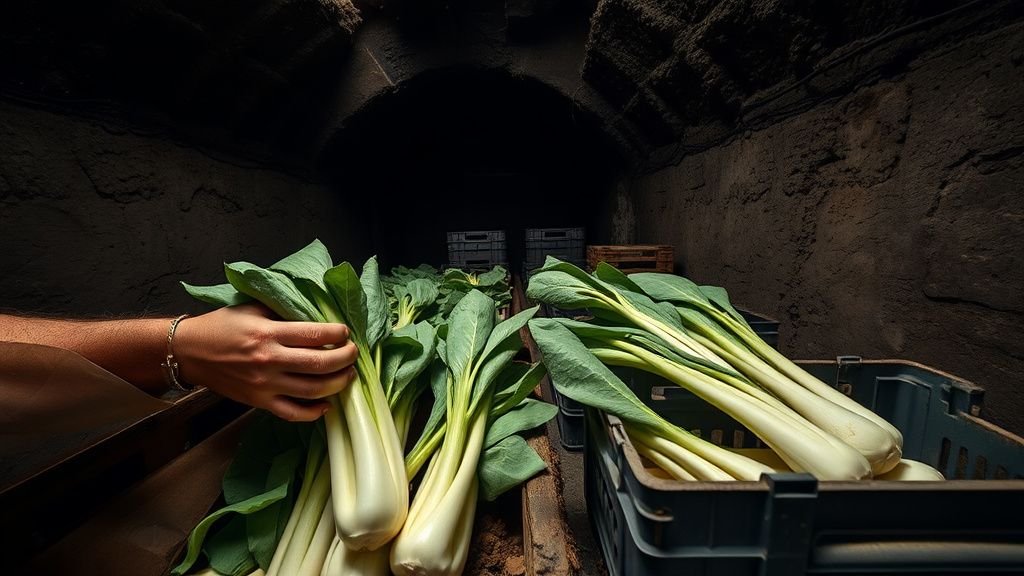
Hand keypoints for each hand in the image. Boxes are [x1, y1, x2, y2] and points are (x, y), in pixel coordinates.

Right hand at [173, 303, 357, 420]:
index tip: (346, 332)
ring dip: (337, 383)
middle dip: (345, 358)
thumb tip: (316, 315)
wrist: (190, 351)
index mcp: (268, 332)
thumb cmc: (222, 326)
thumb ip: (283, 312)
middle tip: (353, 353)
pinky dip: (314, 412)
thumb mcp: (253, 308)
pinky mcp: (259, 402)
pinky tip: (326, 404)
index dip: (338, 334)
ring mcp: (264, 384)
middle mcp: (269, 360)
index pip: (315, 335)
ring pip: (312, 390)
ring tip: (347, 375)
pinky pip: (292, 413)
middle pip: (320, 364)